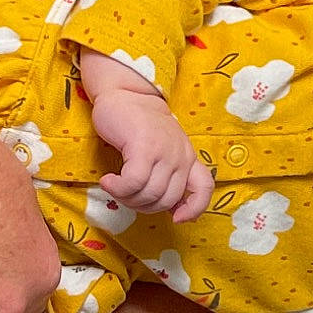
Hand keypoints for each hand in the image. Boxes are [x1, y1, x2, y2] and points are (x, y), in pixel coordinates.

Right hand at [92, 88, 212, 219]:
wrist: (126, 94)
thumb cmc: (139, 126)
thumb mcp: (162, 151)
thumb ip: (168, 175)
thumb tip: (172, 210)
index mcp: (188, 157)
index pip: (204, 187)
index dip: (195, 208)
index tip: (176, 218)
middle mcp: (180, 155)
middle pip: (166, 199)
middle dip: (142, 206)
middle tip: (124, 194)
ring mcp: (164, 150)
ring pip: (149, 194)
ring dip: (126, 198)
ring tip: (114, 186)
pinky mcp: (144, 146)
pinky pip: (134, 183)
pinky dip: (118, 189)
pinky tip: (108, 180)